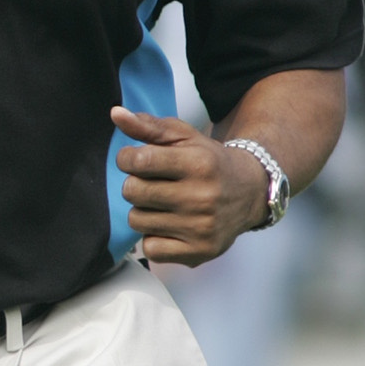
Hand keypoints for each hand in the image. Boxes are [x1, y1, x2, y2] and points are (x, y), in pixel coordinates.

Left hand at [110, 110, 268, 267]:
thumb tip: (115, 114)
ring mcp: (200, 227)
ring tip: (163, 204)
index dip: (127, 158)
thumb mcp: (184, 137)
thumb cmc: (209, 162)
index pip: (139, 161)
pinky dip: (153, 238)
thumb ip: (148, 126)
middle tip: (152, 183)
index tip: (135, 159)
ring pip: (137, 221)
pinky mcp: (199, 251)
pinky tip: (169, 225)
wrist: (249, 192)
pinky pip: (150, 249)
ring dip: (142, 212)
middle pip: (133, 192)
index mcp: (198, 163)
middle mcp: (202, 196)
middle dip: (135, 185)